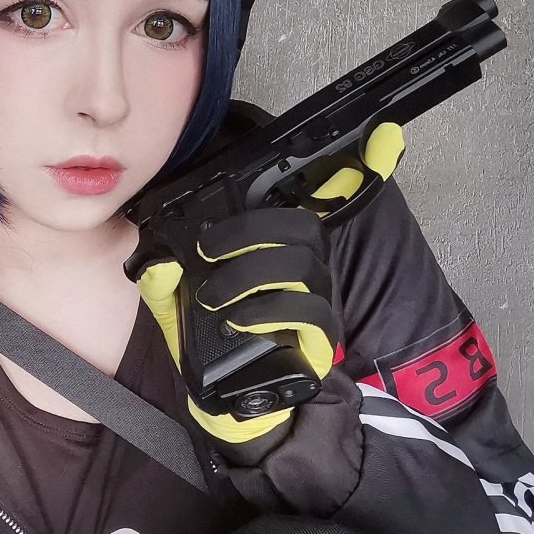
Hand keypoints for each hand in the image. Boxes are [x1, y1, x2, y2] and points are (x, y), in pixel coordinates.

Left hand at [136, 122, 404, 444]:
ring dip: (250, 273)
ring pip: (302, 265)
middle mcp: (306, 266)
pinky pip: (310, 312)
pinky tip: (241, 318)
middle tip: (207, 250)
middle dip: (250, 231)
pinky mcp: (320, 336)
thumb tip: (155, 262)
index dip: (358, 164)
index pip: (316, 194)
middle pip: (299, 227)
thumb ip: (161, 277)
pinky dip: (270, 310)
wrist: (229, 399)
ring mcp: (317, 298)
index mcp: (278, 246)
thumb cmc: (208, 339)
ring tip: (213, 295)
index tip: (377, 133)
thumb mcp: (174, 303)